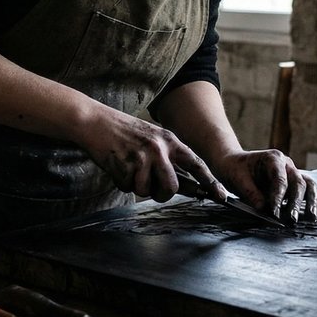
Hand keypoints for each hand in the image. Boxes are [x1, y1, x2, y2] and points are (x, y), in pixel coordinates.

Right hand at [77, 112, 226, 203]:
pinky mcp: (126, 165)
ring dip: (138, 187)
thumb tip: (186, 185)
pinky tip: (117, 165)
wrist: (94, 121)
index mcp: (169, 140)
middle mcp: (160, 148)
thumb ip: (168, 158)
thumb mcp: (151, 139)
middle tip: (151, 186)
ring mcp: (143, 157)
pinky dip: (122, 182)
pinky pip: (129, 188)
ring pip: (149, 191)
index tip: (221, 196)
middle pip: (172, 187)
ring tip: (129, 169)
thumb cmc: (123, 133)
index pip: (196, 164)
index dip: (210, 182)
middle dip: (162, 193)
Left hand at [212, 149, 316, 222]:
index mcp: (273, 158)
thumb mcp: (237, 179)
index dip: (278, 198)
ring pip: (308, 185)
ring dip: (311, 202)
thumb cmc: (235, 168)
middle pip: (298, 183)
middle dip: (296, 203)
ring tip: (312, 217)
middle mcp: (287, 164)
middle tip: (291, 219)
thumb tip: (264, 209)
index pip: (280, 180)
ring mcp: (293, 172)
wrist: (235, 163)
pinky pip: (310, 189)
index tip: (274, 213)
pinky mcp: (294, 181)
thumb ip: (251, 193)